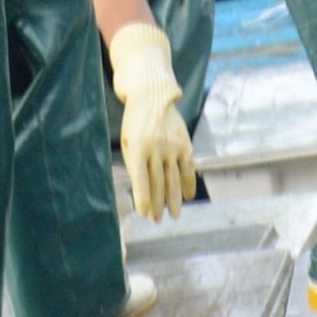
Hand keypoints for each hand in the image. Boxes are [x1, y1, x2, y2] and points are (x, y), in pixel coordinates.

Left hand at [111, 24, 196, 222]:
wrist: (152, 96)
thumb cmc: (134, 121)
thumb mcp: (127, 141)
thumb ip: (134, 163)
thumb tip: (142, 189)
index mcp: (138, 148)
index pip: (141, 180)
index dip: (143, 199)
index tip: (144, 214)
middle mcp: (157, 148)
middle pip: (158, 183)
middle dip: (157, 204)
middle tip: (157, 220)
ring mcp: (173, 146)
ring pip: (174, 179)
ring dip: (173, 199)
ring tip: (173, 215)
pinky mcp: (185, 144)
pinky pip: (188, 168)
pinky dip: (189, 183)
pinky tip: (188, 196)